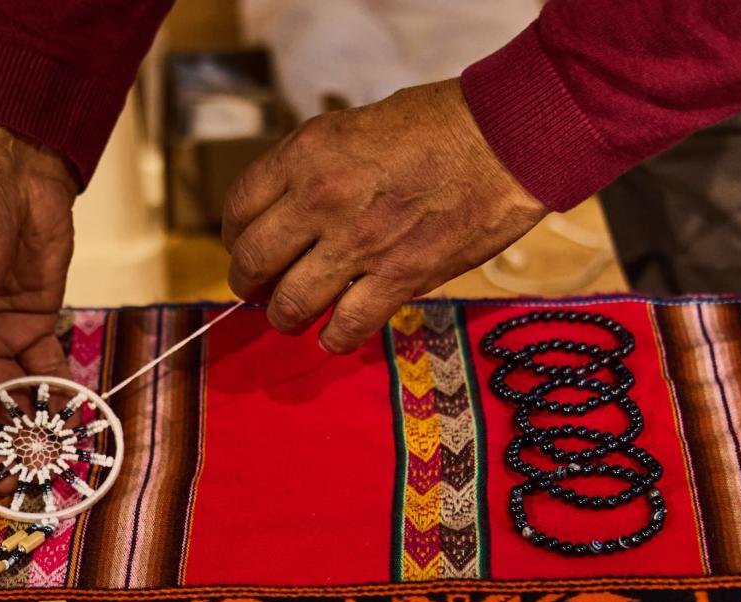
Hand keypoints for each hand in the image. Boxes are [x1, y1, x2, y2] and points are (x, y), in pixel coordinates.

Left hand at [223, 79, 547, 352]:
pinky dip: (333, 338)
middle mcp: (321, 200)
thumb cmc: (440, 123)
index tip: (243, 244)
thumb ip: (318, 167)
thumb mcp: (356, 125)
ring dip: (284, 315)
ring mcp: (358, 244)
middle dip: (247, 281)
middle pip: (253, 261)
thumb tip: (294, 209)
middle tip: (256, 288)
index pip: (239, 208)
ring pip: (289, 304)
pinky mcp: (399, 279)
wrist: (506, 139)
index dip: (235, 234)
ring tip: (291, 314)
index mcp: (307, 154)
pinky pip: (345, 328)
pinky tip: (335, 334)